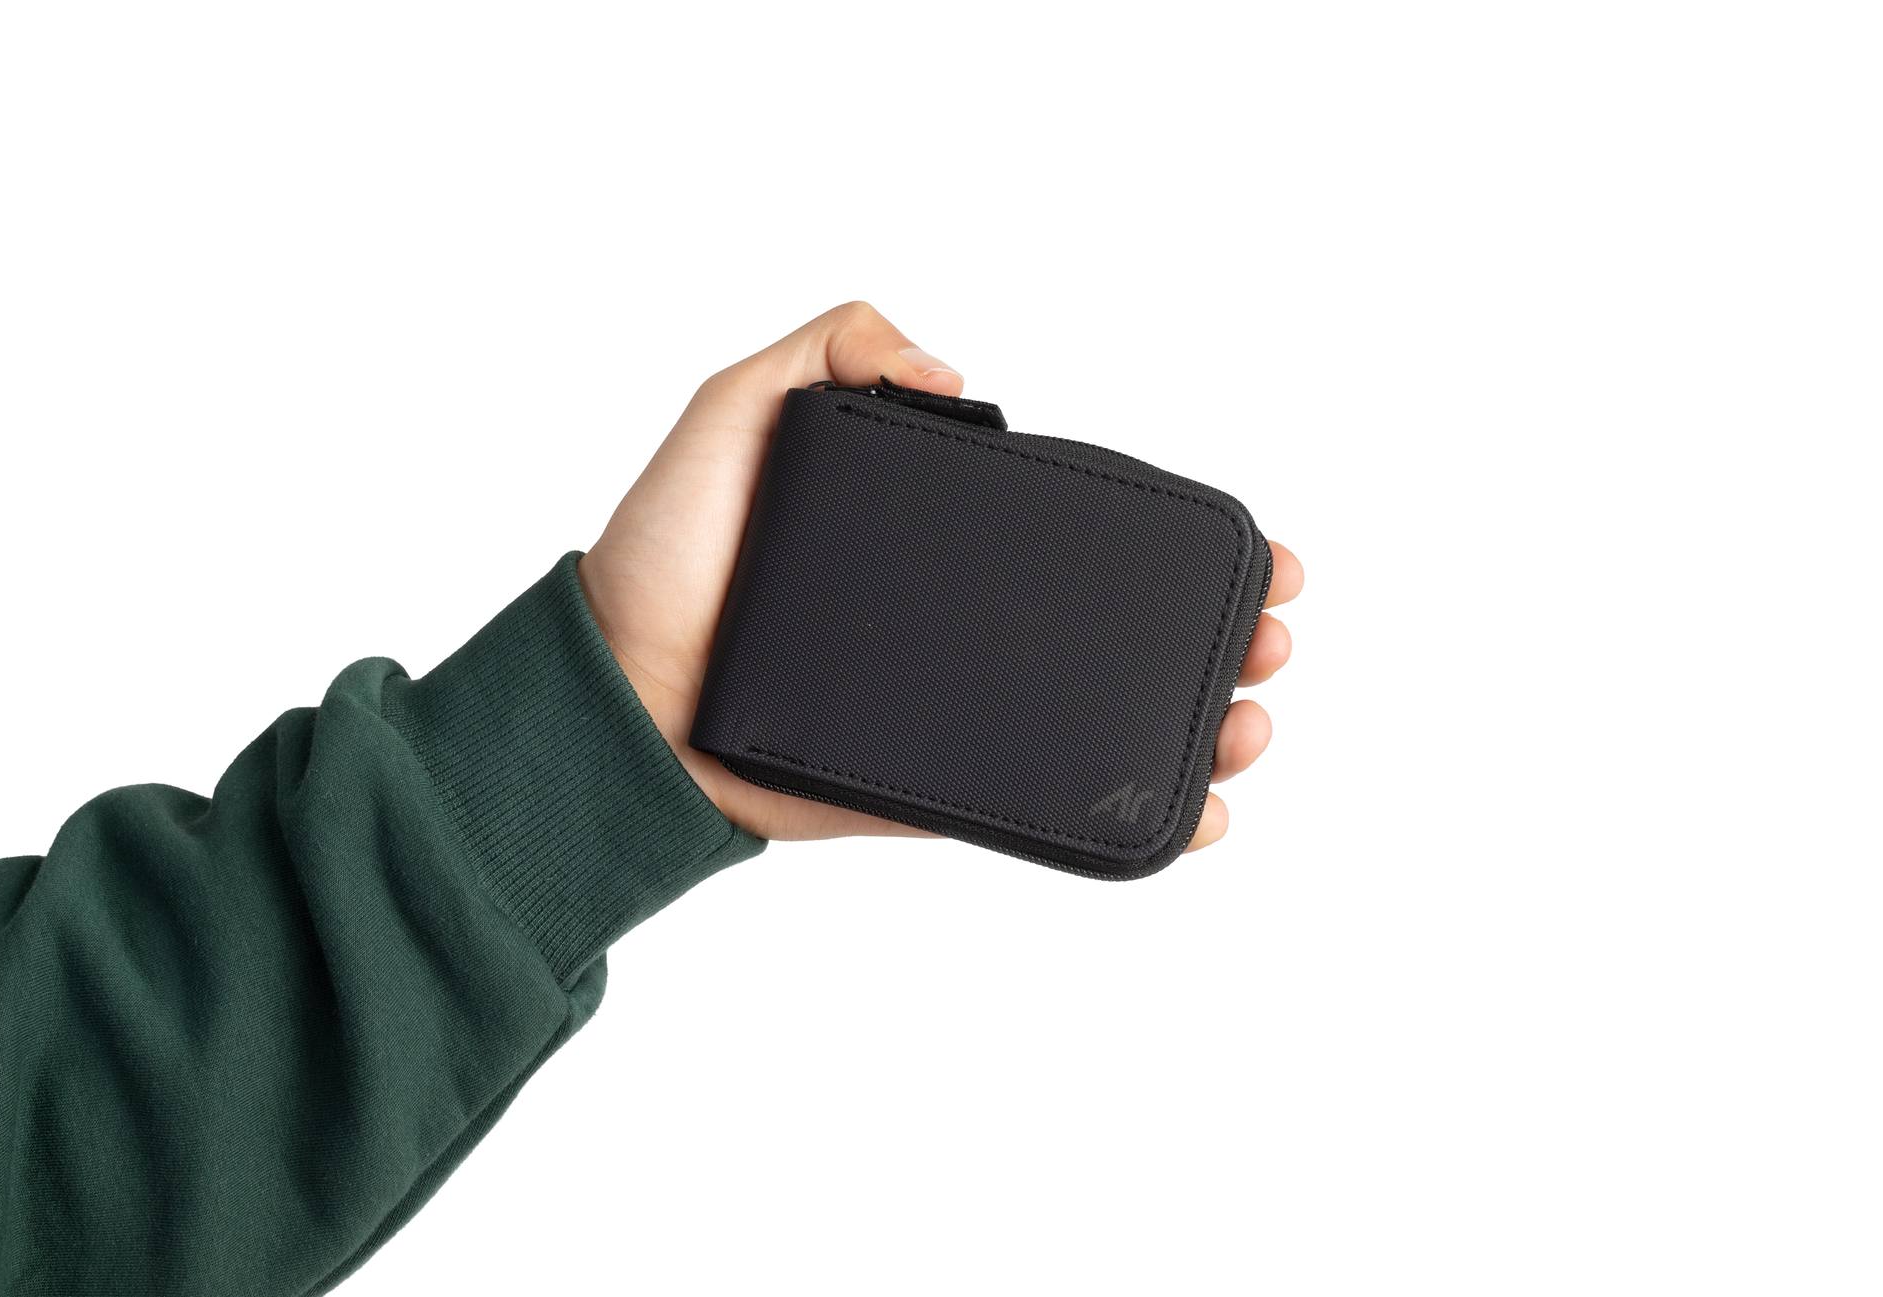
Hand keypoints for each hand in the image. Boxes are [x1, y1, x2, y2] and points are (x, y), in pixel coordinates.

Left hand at [576, 303, 1303, 850]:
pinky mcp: (931, 789)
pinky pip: (1044, 806)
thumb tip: (956, 370)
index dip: (1174, 538)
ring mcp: (955, 707)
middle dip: (1219, 635)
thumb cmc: (663, 554)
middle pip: (1119, 630)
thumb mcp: (737, 407)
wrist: (611, 694)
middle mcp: (960, 622)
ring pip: (1103, 721)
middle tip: (1271, 638)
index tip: (1254, 544)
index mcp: (937, 536)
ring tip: (1250, 722)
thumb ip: (833, 345)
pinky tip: (1198, 819)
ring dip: (1199, 729)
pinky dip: (1130, 823)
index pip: (1083, 537)